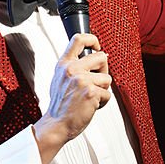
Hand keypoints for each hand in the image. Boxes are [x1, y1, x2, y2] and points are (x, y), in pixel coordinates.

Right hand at [32, 33, 111, 163]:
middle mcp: (72, 70)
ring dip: (103, 90)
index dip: (92, 39)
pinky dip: (103, 102)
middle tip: (97, 82)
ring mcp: (81, 80)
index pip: (78, 39)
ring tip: (90, 98)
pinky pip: (108, 94)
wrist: (56, 124)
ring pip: (107, 79)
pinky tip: (90, 106)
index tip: (97, 47)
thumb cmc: (60, 105)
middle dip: (104, 71)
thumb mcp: (60, 79)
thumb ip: (74, 66)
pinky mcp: (90, 92)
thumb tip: (94, 55)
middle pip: (102, 57)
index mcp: (64, 64)